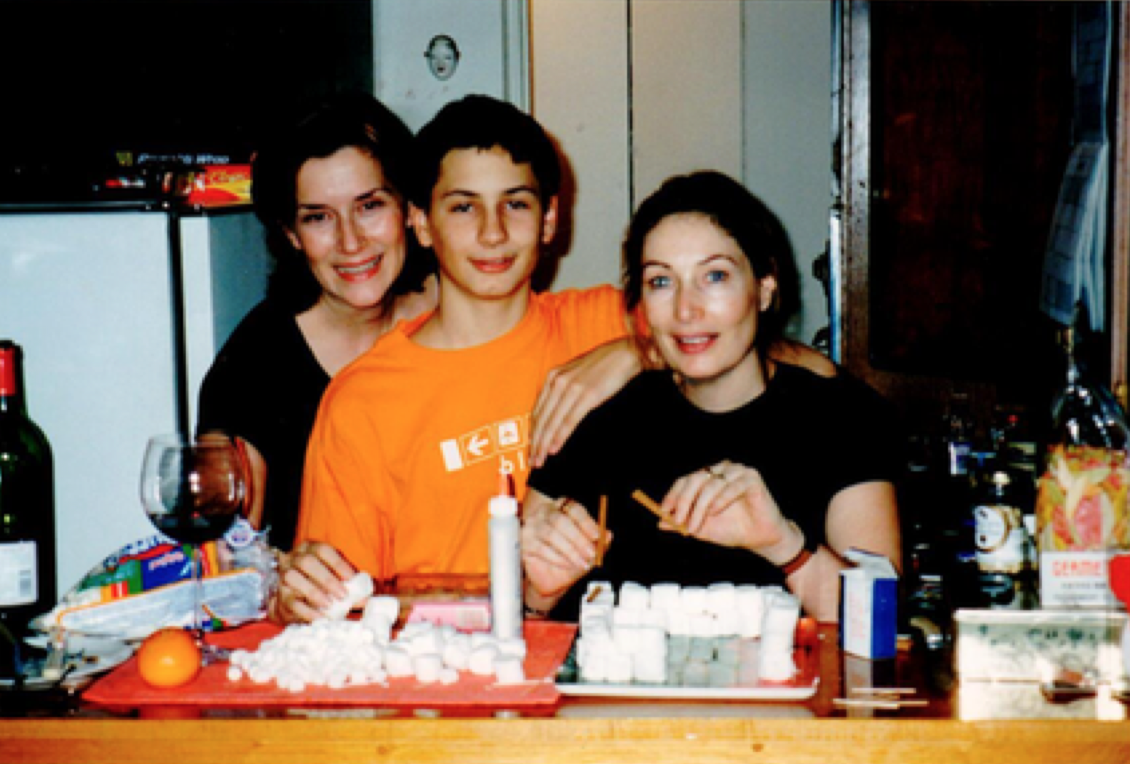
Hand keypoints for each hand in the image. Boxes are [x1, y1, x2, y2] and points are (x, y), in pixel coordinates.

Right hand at [270, 541, 356, 623]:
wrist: (294, 597)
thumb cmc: (319, 583)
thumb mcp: (334, 577)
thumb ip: (349, 584)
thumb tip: (366, 598)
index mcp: (310, 548)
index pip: (323, 550)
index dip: (338, 563)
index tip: (351, 578)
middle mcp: (294, 558)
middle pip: (307, 562)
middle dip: (327, 579)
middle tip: (343, 595)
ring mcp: (284, 576)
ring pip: (293, 578)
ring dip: (313, 592)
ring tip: (329, 605)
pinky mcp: (280, 596)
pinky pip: (290, 601)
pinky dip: (306, 610)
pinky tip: (320, 617)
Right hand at [520, 490, 608, 603]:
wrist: (553, 580)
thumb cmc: (570, 560)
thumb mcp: (588, 551)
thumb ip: (599, 542)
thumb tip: (609, 536)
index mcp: (563, 508)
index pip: (574, 509)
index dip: (587, 522)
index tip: (598, 536)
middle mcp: (545, 513)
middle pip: (561, 520)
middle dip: (579, 539)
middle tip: (591, 553)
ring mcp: (533, 526)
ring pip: (551, 534)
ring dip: (569, 550)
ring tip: (581, 562)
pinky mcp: (525, 542)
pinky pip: (541, 548)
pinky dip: (557, 558)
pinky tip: (566, 564)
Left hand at [529, 338, 642, 467]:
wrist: (623, 355)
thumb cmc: (602, 366)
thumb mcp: (575, 375)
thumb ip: (563, 390)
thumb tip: (556, 413)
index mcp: (553, 377)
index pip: (537, 410)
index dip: (532, 431)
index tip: (530, 447)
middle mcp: (558, 382)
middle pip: (541, 419)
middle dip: (535, 443)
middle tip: (532, 461)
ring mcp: (571, 388)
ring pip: (552, 423)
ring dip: (544, 444)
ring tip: (540, 460)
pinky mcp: (586, 395)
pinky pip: (569, 421)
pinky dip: (560, 437)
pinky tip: (554, 448)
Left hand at [661, 461, 802, 563]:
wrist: (760, 539)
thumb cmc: (732, 530)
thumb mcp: (702, 528)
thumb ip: (683, 523)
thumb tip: (660, 522)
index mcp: (708, 478)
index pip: (685, 480)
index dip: (673, 495)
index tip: (664, 512)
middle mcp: (721, 470)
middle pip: (696, 479)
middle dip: (684, 501)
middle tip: (678, 521)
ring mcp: (737, 471)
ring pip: (711, 484)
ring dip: (700, 507)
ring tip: (696, 526)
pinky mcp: (752, 477)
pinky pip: (731, 486)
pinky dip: (720, 500)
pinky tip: (714, 512)